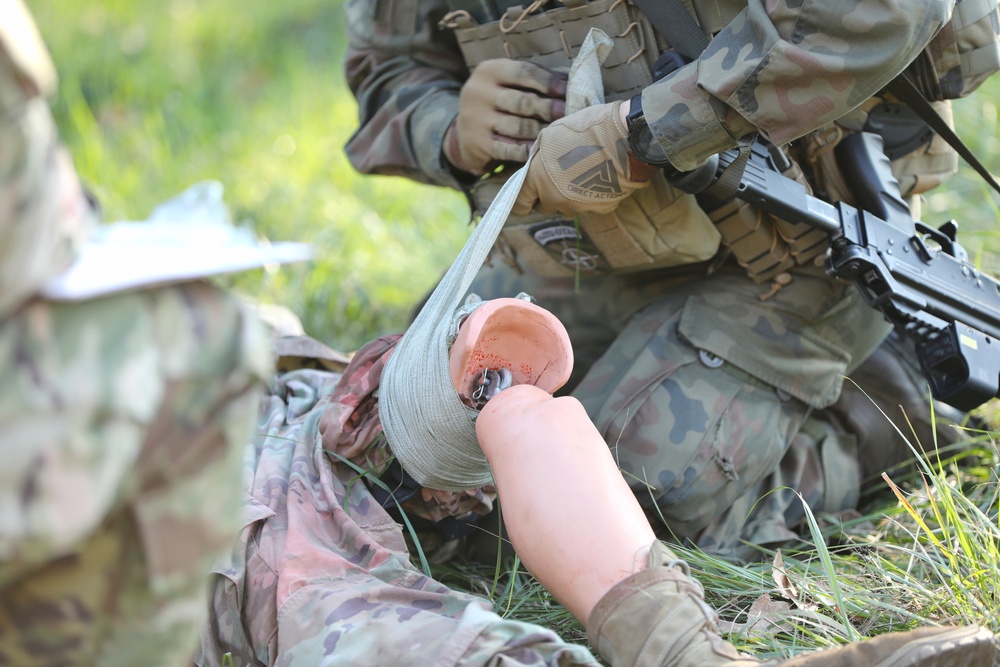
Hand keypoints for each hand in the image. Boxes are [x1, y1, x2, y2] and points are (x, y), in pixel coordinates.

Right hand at [445, 59, 566, 175]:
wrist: (465, 132)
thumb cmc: (499, 102)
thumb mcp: (510, 84)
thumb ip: (537, 79)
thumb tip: (573, 80)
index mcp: (489, 71)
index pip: (523, 72)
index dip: (548, 81)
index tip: (567, 91)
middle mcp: (478, 92)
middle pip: (522, 101)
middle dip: (547, 108)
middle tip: (566, 114)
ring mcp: (475, 119)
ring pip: (517, 127)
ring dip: (541, 131)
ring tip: (558, 133)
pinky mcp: (477, 144)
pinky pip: (508, 149)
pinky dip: (525, 151)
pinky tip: (539, 150)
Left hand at [512, 101, 655, 216]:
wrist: (625, 138)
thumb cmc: (586, 130)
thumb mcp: (551, 135)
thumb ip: (539, 157)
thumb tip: (535, 166)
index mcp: (538, 180)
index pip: (519, 204)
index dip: (522, 201)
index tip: (528, 196)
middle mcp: (555, 199)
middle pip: (546, 206)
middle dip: (548, 195)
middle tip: (560, 176)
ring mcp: (579, 207)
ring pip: (569, 207)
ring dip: (570, 196)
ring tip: (583, 173)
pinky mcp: (601, 209)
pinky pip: (591, 205)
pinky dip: (592, 196)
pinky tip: (601, 177)